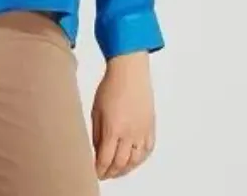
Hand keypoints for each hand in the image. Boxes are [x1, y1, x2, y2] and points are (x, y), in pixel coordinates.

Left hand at [91, 51, 155, 179]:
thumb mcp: (96, 110)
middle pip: (121, 163)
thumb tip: (97, 151)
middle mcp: (129, 133)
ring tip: (117, 171)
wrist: (129, 72)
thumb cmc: (111, 86)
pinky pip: (147, 151)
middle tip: (104, 174)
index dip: (100, 170)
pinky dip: (140, 160)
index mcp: (113, 129)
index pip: (106, 159)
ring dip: (125, 169)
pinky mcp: (150, 127)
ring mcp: (142, 131)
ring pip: (135, 161)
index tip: (95, 172)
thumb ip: (97, 133)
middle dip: (111, 172)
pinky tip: (133, 161)